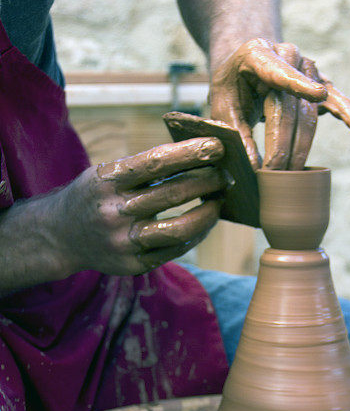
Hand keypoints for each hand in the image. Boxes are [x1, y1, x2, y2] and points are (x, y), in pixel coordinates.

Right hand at [54, 138, 225, 275]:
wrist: (62, 235)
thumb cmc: (97, 196)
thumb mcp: (107, 173)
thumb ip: (144, 168)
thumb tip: (197, 155)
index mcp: (108, 180)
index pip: (155, 162)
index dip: (189, 153)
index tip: (217, 146)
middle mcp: (114, 212)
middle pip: (172, 194)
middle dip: (206, 182)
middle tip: (225, 175)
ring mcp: (123, 242)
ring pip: (179, 229)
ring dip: (207, 213)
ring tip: (219, 201)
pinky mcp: (133, 264)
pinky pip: (175, 250)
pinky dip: (195, 235)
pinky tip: (204, 223)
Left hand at [210, 38, 349, 169]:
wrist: (244, 70)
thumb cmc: (232, 89)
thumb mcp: (223, 108)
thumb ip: (237, 135)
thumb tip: (255, 168)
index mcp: (258, 53)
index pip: (279, 71)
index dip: (299, 84)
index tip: (318, 95)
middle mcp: (289, 55)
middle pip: (292, 105)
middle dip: (284, 145)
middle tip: (273, 174)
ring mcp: (309, 69)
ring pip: (312, 112)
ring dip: (303, 147)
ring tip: (295, 174)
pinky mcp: (322, 86)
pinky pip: (340, 104)